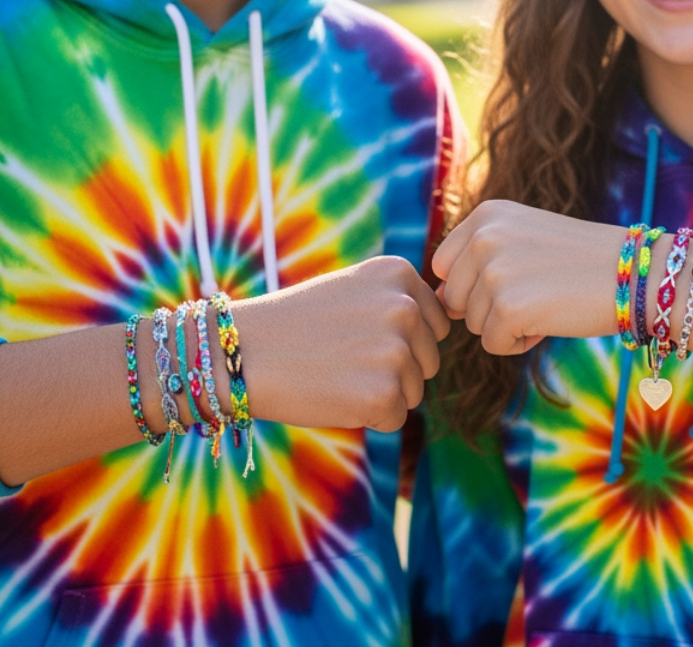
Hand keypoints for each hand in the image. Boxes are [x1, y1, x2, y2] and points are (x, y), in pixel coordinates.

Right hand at [228, 256, 448, 431]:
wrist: (241, 353)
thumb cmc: (296, 325)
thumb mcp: (354, 290)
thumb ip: (400, 300)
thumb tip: (450, 321)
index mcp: (399, 273)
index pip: (434, 324)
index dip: (397, 340)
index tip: (354, 334)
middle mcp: (405, 306)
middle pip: (428, 360)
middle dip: (393, 369)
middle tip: (340, 358)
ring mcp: (397, 349)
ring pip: (414, 391)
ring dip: (380, 393)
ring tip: (334, 373)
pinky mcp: (385, 393)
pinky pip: (396, 418)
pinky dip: (368, 417)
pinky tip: (333, 394)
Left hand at [432, 200, 624, 354]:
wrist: (636, 275)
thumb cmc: (582, 261)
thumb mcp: (523, 237)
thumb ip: (479, 257)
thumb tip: (437, 298)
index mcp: (486, 215)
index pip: (444, 266)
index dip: (473, 286)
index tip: (515, 280)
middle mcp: (484, 237)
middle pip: (456, 299)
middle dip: (490, 308)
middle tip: (538, 293)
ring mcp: (494, 272)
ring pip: (474, 324)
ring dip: (507, 326)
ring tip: (548, 303)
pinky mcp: (508, 308)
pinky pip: (493, 344)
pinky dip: (520, 344)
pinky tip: (551, 320)